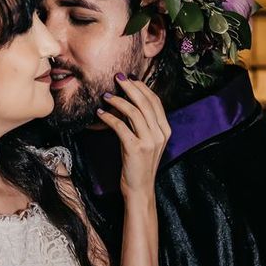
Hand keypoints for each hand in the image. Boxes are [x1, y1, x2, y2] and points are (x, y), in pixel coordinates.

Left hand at [97, 73, 170, 195]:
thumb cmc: (138, 163)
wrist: (140, 188)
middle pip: (146, 103)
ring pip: (135, 112)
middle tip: (117, 78)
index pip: (155, 101)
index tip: (129, 78)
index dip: (142, 87)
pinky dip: (109, 117)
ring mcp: (150, 141)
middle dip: (130, 87)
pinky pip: (121, 127)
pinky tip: (100, 114)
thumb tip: (125, 101)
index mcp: (165, 130)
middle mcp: (160, 134)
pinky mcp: (136, 149)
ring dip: (118, 101)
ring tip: (106, 96)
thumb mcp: (144, 139)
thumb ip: (140, 122)